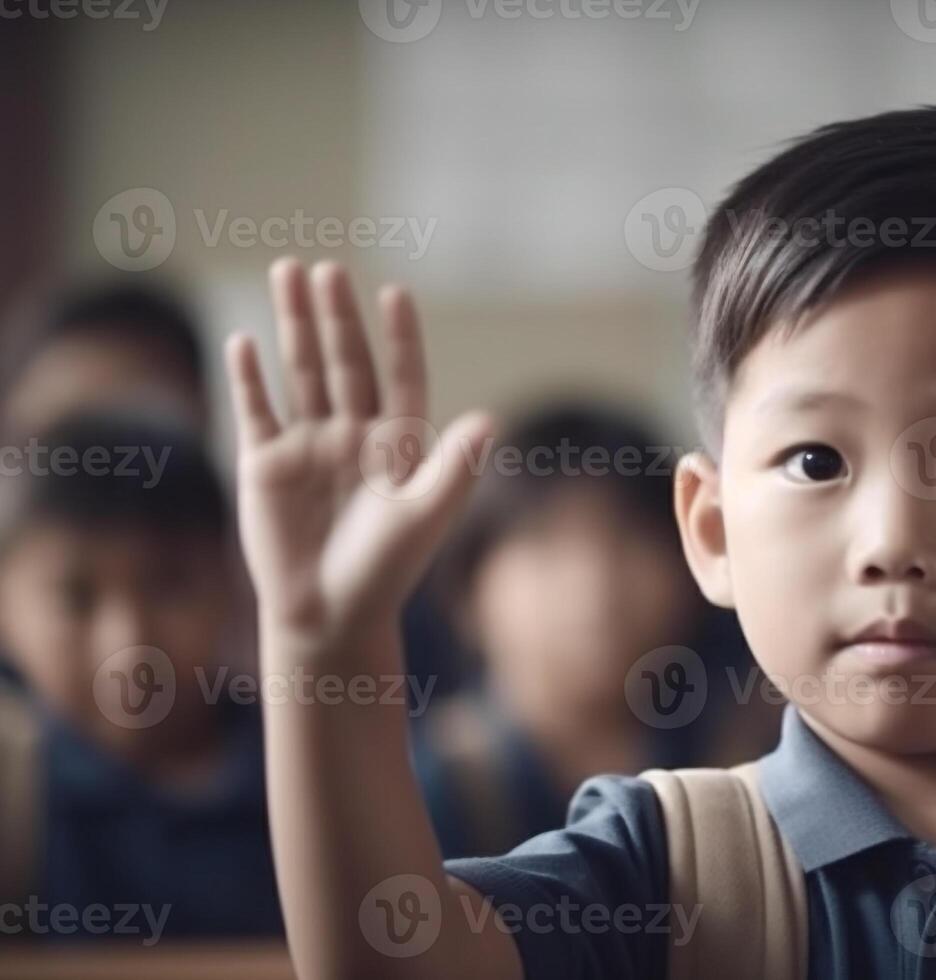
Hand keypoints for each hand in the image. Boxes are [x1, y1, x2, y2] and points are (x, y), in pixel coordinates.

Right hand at [225, 258, 490, 658]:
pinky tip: (245, 341)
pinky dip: (249, 377)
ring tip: (287, 271)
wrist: (329, 613)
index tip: (396, 293)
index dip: (399, 337)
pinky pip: (257, 409)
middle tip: (327, 268)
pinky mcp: (265, 463)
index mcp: (398, 442)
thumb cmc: (386, 568)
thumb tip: (490, 420)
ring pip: (301, 371)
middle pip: (345, 361)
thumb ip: (455, 466)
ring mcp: (309, 444)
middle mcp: (353, 433)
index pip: (401, 375)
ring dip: (294, 325)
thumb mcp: (425, 514)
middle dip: (335, 315)